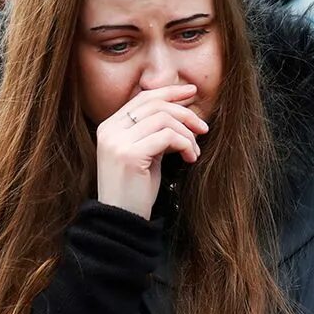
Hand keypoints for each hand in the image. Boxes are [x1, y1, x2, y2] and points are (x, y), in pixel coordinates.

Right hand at [95, 84, 208, 219]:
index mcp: (110, 127)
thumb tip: (180, 111)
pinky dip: (185, 144)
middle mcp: (110, 130)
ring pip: (164, 119)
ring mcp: (117, 141)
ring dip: (187, 134)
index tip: (192, 92)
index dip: (169, 91)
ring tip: (194, 151)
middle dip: (185, 113)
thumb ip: (153, 132)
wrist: (121, 221)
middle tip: (203, 128)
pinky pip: (167, 136)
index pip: (143, 98)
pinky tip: (190, 158)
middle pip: (155, 104)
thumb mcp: (144, 154)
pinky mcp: (130, 154)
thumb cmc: (136, 190)